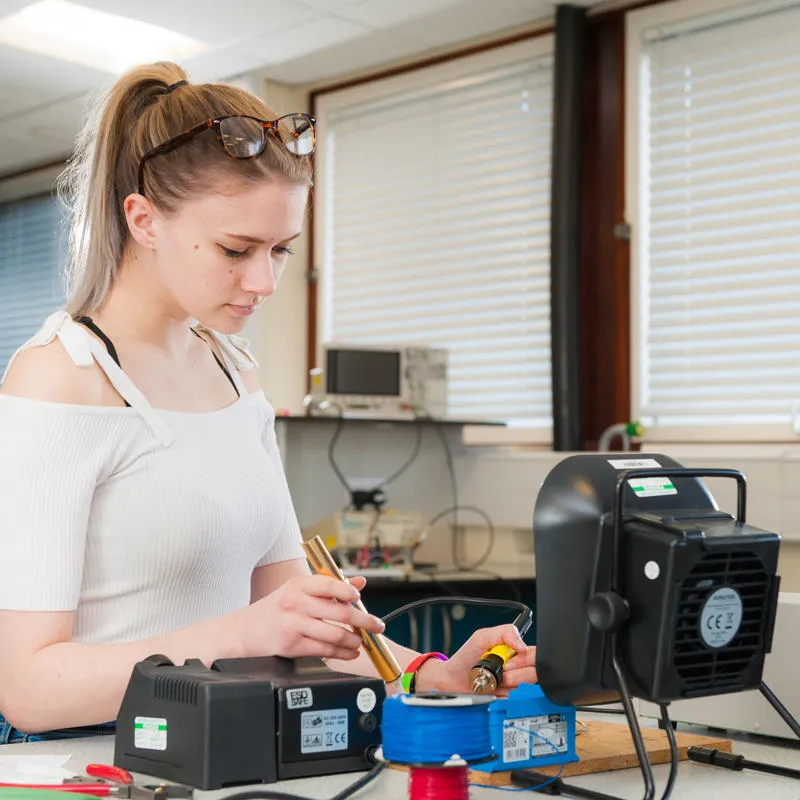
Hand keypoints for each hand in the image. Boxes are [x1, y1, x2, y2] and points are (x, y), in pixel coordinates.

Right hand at [238, 574, 383, 660]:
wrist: (242, 631)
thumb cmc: (273, 609)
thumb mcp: (297, 590)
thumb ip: (329, 586)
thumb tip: (359, 583)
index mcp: (299, 584)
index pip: (331, 584)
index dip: (349, 592)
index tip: (361, 599)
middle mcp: (296, 602)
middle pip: (339, 611)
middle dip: (364, 621)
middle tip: (376, 625)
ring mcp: (294, 624)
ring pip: (335, 633)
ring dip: (354, 640)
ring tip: (361, 642)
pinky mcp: (293, 645)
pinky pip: (325, 650)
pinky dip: (342, 653)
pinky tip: (349, 652)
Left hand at [414, 624, 536, 695]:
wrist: (451, 680)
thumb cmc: (466, 657)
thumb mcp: (482, 637)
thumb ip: (505, 632)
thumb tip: (523, 645)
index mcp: (515, 652)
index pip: (536, 656)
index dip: (525, 660)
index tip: (508, 662)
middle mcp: (518, 669)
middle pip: (534, 674)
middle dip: (516, 674)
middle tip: (500, 673)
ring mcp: (513, 686)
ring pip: (525, 689)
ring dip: (507, 686)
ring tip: (492, 682)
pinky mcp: (507, 701)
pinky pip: (515, 701)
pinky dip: (503, 697)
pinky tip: (493, 691)